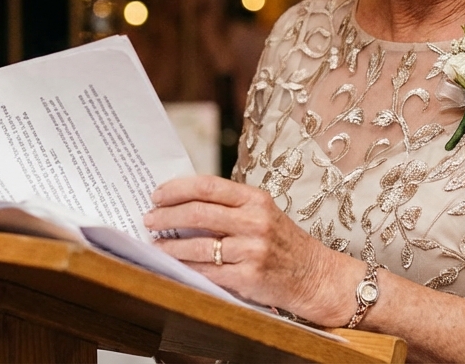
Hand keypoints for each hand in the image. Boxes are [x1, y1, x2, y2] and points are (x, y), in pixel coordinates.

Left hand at [144, 175, 356, 324]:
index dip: (177, 189)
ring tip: (156, 244)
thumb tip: (181, 204)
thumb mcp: (263, 214)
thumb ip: (229, 207)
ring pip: (197, 244)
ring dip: (169, 245)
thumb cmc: (283, 244)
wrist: (314, 276)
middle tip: (149, 219)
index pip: (208, 186)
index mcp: (256, 199)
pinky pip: (206, 271)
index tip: (157, 195)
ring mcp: (252, 250)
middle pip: (198, 212)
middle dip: (166, 216)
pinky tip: (173, 264)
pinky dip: (185, 267)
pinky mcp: (248, 277)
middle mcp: (255, 221)